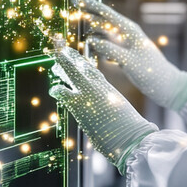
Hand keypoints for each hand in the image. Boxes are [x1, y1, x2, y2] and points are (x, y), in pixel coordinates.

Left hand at [49, 47, 157, 173]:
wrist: (132, 137)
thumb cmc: (130, 130)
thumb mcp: (120, 113)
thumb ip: (110, 107)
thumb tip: (105, 113)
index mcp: (108, 89)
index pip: (93, 72)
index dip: (83, 64)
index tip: (77, 58)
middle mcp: (99, 87)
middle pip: (82, 66)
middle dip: (71, 58)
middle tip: (61, 49)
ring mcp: (88, 94)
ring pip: (72, 73)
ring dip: (63, 67)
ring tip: (56, 63)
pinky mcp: (79, 105)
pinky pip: (63, 93)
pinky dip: (57, 90)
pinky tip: (54, 89)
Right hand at [74, 0, 186, 110]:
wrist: (167, 86)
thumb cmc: (151, 73)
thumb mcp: (129, 62)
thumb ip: (110, 50)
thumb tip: (92, 40)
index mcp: (129, 31)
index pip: (106, 13)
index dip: (90, 5)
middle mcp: (127, 35)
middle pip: (104, 21)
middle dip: (88, 16)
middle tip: (72, 11)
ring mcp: (126, 45)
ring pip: (105, 35)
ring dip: (92, 33)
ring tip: (79, 31)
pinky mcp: (125, 55)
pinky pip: (108, 47)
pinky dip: (99, 47)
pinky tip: (91, 49)